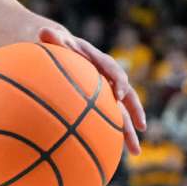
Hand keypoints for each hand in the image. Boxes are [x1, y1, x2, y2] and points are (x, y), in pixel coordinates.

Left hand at [38, 27, 146, 154]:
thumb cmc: (54, 44)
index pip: (112, 69)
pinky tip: (112, 153)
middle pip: (125, 95)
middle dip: (134, 111)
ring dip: (129, 130)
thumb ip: (51, 38)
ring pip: (121, 112)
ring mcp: (105, 91)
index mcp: (97, 59)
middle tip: (142, 127)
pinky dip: (111, 134)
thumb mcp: (53, 40)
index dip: (118, 80)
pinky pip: (108, 119)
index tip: (119, 93)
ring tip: (135, 151)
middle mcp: (106, 77)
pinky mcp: (99, 102)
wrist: (59, 48)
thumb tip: (44, 31)